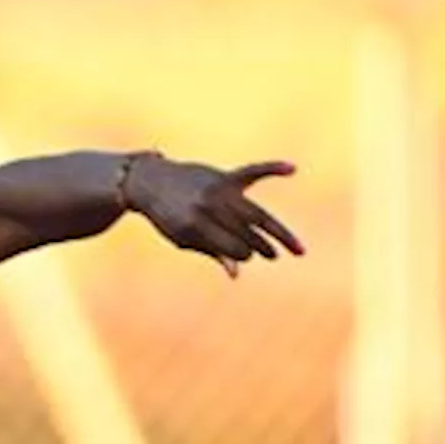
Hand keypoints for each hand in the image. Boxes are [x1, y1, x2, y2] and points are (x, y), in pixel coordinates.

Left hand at [123, 155, 304, 277]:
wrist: (149, 181)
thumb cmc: (167, 215)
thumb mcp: (183, 238)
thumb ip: (213, 251)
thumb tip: (236, 275)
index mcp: (193, 227)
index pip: (231, 247)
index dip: (242, 255)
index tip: (246, 257)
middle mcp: (207, 207)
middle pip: (246, 231)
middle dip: (261, 246)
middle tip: (274, 256)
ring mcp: (217, 190)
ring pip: (255, 213)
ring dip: (277, 232)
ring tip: (295, 247)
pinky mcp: (223, 176)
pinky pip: (252, 171)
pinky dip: (272, 168)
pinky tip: (292, 169)